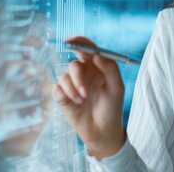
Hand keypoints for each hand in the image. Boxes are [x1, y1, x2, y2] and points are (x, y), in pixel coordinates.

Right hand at [53, 36, 125, 158]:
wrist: (103, 132)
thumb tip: (97, 54)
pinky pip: (57, 88)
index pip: (86, 49)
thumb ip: (110, 68)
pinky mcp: (63, 97)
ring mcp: (72, 85)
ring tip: (82, 101)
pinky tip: (74, 103)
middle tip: (85, 92)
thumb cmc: (112, 109)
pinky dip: (65, 94)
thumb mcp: (117, 88)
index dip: (78, 42)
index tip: (72, 42)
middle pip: (74, 64)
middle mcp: (83, 74)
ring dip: (73, 89)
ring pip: (64, 77)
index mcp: (97, 68)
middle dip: (78, 76)